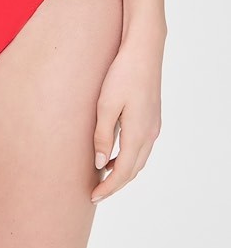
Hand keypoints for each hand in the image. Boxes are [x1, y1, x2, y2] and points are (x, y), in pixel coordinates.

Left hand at [91, 26, 165, 202]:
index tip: (93, 197)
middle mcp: (150, 133)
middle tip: (96, 192)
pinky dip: (129, 157)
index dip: (109, 188)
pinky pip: (141, 147)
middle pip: (133, 170)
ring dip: (123, 171)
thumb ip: (103, 136)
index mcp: (138, 133)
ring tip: (103, 176)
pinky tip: (115, 152)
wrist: (143, 50)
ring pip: (139, 159)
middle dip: (116, 184)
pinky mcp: (152, 116)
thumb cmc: (122, 74)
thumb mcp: (106, 105)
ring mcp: (153, 125)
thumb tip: (101, 164)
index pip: (123, 172)